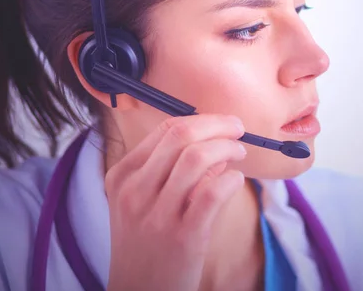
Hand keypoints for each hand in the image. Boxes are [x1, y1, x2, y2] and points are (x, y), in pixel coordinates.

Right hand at [105, 113, 247, 290]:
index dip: (201, 120)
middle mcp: (135, 190)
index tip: (222, 122)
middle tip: (238, 128)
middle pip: (180, 136)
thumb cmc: (145, 243)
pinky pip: (212, 193)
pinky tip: (236, 180)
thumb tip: (214, 143)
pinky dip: (230, 179)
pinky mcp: (182, 237)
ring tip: (239, 153)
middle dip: (217, 125)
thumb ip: (169, 169)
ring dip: (227, 148)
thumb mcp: (142, 202)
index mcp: (123, 175)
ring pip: (196, 158)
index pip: (165, 129)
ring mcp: (157, 214)